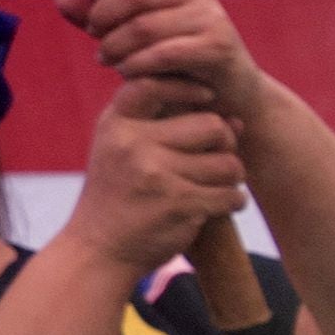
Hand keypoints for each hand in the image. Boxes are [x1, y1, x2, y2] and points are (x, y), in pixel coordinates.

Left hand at [62, 0, 273, 129]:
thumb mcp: (132, 34)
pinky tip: (126, 73)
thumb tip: (62, 0)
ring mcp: (210, 18)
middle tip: (92, 34)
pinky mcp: (217, 47)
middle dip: (104, 15)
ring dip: (115, 45)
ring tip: (104, 59)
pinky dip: (137, 64)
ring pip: (145, 26)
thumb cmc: (172, 61)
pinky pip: (165, 53)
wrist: (223, 96)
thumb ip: (100, 16)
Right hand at [71, 77, 246, 275]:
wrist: (98, 251)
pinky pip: (231, 194)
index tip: (207, 96)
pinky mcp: (179, 204)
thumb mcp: (122, 151)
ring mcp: (155, 174)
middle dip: (223, 144)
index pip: (153, 84)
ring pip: (228, 163)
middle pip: (211, 125)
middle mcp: (132, 144)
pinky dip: (232, 202)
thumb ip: (167, 129)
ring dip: (231, 178)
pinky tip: (219, 206)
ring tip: (214, 187)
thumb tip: (235, 121)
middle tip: (214, 162)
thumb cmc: (117, 197)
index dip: (187, 86)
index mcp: (116, 125)